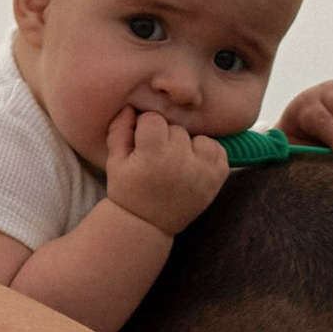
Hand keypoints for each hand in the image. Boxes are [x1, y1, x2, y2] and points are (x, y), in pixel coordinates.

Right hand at [105, 106, 231, 234]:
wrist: (147, 224)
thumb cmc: (128, 191)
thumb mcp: (114, 162)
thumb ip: (119, 130)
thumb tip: (131, 107)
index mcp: (153, 154)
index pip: (153, 119)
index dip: (145, 129)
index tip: (141, 144)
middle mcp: (181, 160)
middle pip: (176, 129)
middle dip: (166, 138)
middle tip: (158, 158)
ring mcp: (202, 170)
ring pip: (198, 138)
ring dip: (189, 145)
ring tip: (177, 162)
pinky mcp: (216, 178)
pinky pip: (218, 150)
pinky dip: (208, 154)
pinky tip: (193, 165)